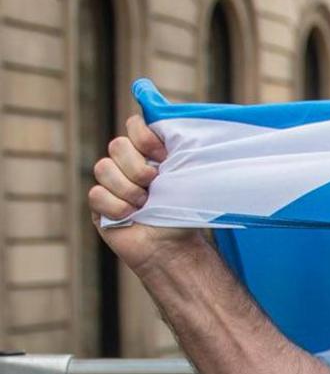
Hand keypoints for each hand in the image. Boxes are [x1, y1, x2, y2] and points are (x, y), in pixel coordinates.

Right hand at [88, 114, 211, 276]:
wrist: (174, 248)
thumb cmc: (184, 213)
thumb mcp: (188, 178)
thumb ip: (179, 151)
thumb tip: (173, 125)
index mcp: (149, 153)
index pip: (135, 125)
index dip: (144, 137)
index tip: (163, 156)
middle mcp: (127, 164)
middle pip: (117, 145)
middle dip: (138, 168)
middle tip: (155, 186)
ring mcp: (111, 183)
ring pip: (103, 168)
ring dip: (129, 190)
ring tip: (145, 206)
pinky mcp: (99, 204)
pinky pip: (97, 194)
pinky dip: (117, 208)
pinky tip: (131, 218)